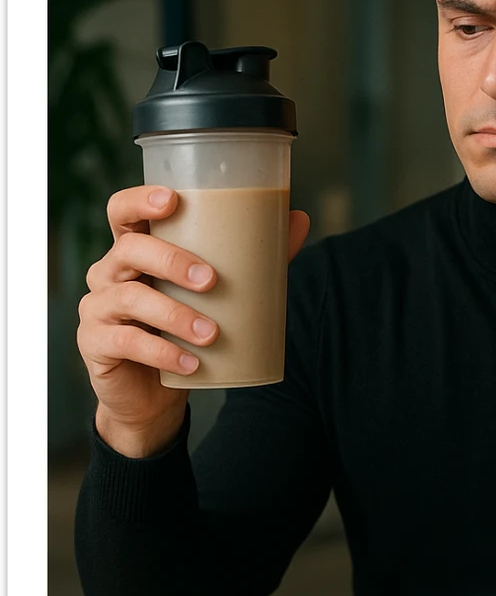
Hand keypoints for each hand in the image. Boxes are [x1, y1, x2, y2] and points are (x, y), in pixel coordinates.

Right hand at [77, 184, 310, 458]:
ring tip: (211, 334)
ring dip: (175, 315)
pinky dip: (162, 353)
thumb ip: (253, 259)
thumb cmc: (184, 330)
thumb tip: (300, 219)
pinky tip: (190, 363)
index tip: (172, 200)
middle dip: (171, 260)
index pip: (122, 211)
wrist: (152, 395)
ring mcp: (97, 308)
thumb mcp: (215, 294)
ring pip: (130, 298)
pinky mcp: (95, 344)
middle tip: (211, 280)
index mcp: (135, 250)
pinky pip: (126, 342)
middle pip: (130, 250)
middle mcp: (109, 272)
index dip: (140, 200)